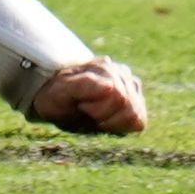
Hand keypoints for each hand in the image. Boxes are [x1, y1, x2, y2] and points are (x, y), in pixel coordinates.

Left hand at [31, 57, 146, 133]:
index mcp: (103, 67)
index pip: (117, 95)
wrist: (56, 101)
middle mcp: (122, 73)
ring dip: (111, 122)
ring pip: (135, 115)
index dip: (97, 109)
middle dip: (104, 116)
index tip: (80, 106)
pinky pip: (138, 122)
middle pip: (127, 107)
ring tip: (94, 114)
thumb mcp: (61, 90)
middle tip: (86, 111)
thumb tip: (111, 86)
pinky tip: (105, 120)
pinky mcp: (137, 104)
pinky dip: (120, 126)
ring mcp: (132, 88)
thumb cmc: (57, 95)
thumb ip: (84, 85)